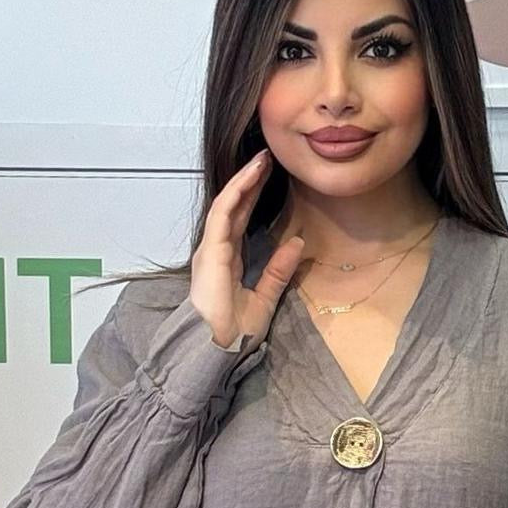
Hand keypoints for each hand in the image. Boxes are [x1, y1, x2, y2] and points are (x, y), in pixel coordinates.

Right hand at [190, 148, 305, 348]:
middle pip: (233, 207)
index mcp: (227, 261)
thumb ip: (278, 271)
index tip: (269, 176)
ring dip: (244, 180)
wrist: (217, 349)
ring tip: (262, 159)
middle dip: (250, 181)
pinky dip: (236, 193)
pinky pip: (222, 214)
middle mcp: (216, 250)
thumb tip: (297, 244)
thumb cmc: (234, 332)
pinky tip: (250, 177)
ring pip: (227, 204)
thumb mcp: (265, 298)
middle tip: (267, 158)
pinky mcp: (210, 251)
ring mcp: (210, 249)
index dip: (253, 197)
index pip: (240, 220)